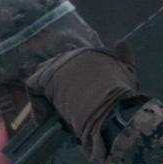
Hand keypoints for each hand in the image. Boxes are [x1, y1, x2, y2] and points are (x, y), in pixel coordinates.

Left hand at [26, 44, 140, 160]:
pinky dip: (37, 103)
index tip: (79, 102)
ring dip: (46, 94)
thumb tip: (122, 44)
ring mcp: (58, 64)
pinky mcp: (45, 77)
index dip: (76, 84)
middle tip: (64, 109)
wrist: (111, 109)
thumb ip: (125, 59)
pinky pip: (34, 86)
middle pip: (59, 68)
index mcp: (94, 53)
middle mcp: (75, 54)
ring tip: (53, 114)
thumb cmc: (123, 98)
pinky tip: (45, 119)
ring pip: (44, 76)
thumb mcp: (129, 75)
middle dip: (59, 87)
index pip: (77, 64)